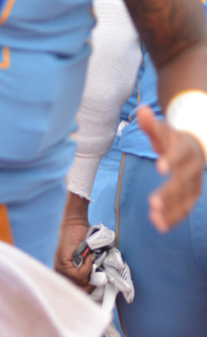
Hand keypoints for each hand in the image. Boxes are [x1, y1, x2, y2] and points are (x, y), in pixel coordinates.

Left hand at [53, 193, 92, 288]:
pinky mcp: (62, 263)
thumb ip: (91, 272)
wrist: (76, 225)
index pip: (76, 291)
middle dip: (91, 286)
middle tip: (98, 276)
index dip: (88, 293)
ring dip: (89, 275)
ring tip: (91, 262)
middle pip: (78, 290)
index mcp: (66, 273)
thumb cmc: (85, 241)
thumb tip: (102, 287)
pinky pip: (78, 274)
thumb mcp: (89, 260)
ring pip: (79, 283)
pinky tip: (88, 257)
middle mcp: (61, 272)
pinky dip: (87, 268)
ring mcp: (60, 268)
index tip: (97, 289)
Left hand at [139, 105, 204, 231]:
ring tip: (155, 219)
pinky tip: (160, 225)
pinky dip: (174, 217)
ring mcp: (195, 183)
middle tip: (153, 203)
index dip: (171, 160)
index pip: (179, 154)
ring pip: (186, 198)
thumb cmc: (171, 138)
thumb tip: (141, 110)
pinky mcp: (191, 194)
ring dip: (172, 210)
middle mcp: (193, 168)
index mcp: (184, 149)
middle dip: (170, 192)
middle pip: (183, 181)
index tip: (160, 167)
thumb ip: (150, 124)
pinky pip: (185, 208)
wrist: (194, 146)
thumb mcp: (161, 130)